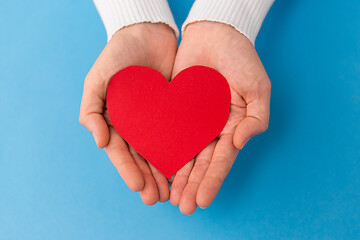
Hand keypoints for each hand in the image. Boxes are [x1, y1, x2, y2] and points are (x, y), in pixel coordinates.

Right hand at [79, 23, 176, 204]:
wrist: (148, 33)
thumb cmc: (118, 54)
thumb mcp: (97, 79)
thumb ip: (91, 109)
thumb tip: (100, 142)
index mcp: (115, 121)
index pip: (121, 151)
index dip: (128, 170)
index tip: (138, 187)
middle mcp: (136, 125)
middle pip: (141, 157)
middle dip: (148, 179)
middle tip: (157, 198)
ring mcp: (156, 120)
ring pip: (160, 152)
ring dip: (165, 173)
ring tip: (171, 192)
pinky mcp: (175, 112)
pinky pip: (178, 135)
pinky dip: (181, 152)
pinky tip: (187, 168)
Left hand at [169, 21, 270, 214]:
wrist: (215, 34)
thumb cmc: (242, 59)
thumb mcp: (259, 88)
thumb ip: (256, 119)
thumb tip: (239, 143)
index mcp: (233, 128)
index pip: (222, 160)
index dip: (213, 181)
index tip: (203, 200)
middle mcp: (212, 130)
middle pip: (201, 163)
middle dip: (192, 186)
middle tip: (183, 207)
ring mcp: (192, 122)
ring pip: (183, 154)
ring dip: (177, 177)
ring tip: (169, 198)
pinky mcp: (175, 111)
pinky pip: (168, 133)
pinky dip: (162, 151)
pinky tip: (155, 169)